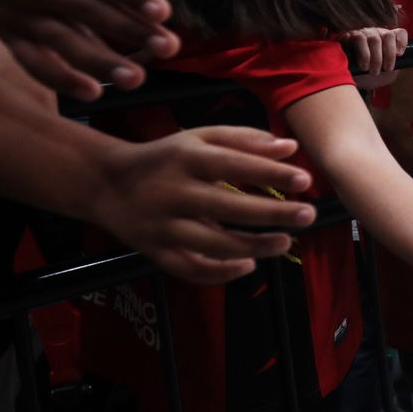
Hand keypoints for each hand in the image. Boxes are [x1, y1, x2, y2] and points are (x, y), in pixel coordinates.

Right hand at [0, 0, 179, 100]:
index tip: (162, 11)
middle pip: (88, 11)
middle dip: (130, 32)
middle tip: (169, 48)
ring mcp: (19, 13)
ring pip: (63, 43)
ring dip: (100, 63)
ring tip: (137, 79)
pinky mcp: (8, 34)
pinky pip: (33, 62)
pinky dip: (59, 80)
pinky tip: (91, 92)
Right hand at [95, 127, 317, 285]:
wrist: (105, 183)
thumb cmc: (165, 157)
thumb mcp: (199, 138)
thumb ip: (245, 139)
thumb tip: (291, 147)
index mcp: (185, 159)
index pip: (234, 165)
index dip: (270, 173)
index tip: (305, 180)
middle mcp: (172, 192)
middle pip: (228, 208)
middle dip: (272, 214)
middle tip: (307, 215)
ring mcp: (162, 226)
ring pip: (213, 244)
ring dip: (254, 247)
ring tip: (286, 242)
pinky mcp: (154, 251)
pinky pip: (190, 269)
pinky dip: (221, 273)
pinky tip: (249, 265)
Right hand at [341, 26, 407, 74]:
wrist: (349, 81)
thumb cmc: (369, 76)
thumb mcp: (387, 75)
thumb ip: (396, 67)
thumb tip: (399, 60)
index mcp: (387, 40)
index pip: (400, 33)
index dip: (402, 42)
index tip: (400, 55)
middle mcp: (376, 33)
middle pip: (388, 36)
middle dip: (389, 55)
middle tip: (385, 69)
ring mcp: (363, 33)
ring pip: (374, 39)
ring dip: (376, 57)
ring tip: (373, 70)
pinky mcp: (349, 36)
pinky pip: (359, 39)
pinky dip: (364, 53)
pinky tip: (364, 64)